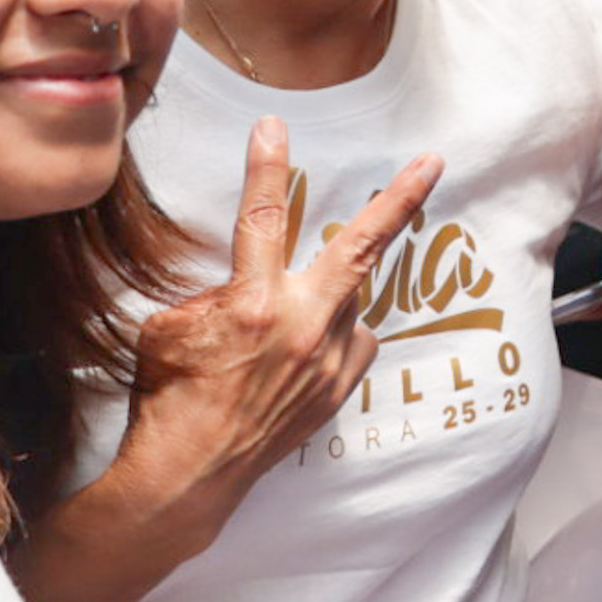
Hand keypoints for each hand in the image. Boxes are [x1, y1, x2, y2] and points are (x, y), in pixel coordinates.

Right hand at [117, 118, 440, 524]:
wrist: (189, 475)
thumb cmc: (169, 397)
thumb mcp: (173, 325)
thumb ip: (220, 291)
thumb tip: (248, 280)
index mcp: (252, 303)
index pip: (261, 218)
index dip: (267, 167)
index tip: (274, 126)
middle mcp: (301, 326)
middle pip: (360, 249)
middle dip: (400, 202)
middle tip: (432, 162)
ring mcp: (327, 360)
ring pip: (348, 300)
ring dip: (326, 295)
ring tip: (282, 327)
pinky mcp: (338, 388)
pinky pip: (350, 341)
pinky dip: (331, 335)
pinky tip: (298, 353)